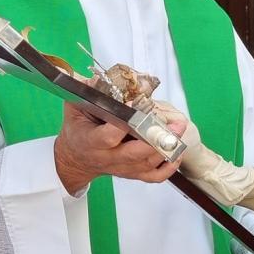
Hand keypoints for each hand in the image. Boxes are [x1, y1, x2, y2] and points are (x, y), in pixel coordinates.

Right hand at [53, 102, 184, 194]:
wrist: (77, 158)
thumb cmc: (78, 129)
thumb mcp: (75, 108)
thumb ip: (86, 93)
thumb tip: (101, 77)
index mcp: (90, 140)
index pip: (108, 136)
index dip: (124, 123)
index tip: (136, 106)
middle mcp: (107, 157)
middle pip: (134, 153)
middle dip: (156, 138)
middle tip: (174, 124)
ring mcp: (121, 168)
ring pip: (146, 163)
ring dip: (166, 148)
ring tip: (179, 130)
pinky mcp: (132, 174)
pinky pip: (153, 177)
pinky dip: (168, 168)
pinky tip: (177, 152)